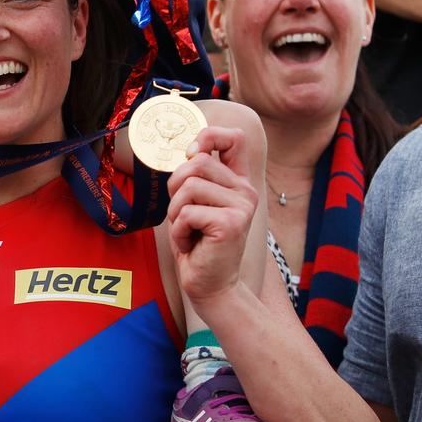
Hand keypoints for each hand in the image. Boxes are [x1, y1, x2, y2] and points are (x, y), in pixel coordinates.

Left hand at [165, 126, 257, 304]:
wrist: (210, 285)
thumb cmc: (197, 244)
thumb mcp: (194, 204)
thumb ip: (195, 177)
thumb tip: (187, 152)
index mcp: (238, 182)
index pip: (234, 138)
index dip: (208, 136)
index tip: (191, 154)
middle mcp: (245, 190)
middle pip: (197, 162)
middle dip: (175, 188)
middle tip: (183, 215)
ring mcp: (242, 206)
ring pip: (188, 187)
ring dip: (175, 213)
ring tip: (188, 231)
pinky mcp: (231, 223)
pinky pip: (186, 213)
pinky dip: (178, 231)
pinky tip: (191, 245)